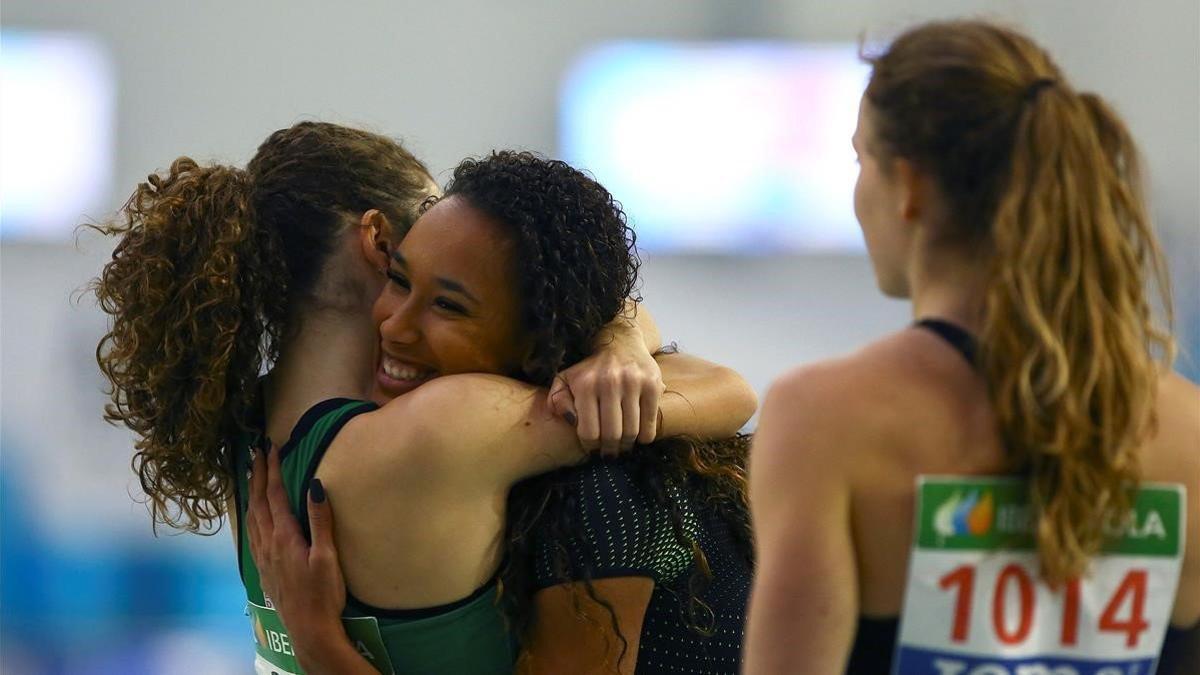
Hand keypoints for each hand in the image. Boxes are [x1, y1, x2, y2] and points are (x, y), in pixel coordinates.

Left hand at [246, 446, 347, 649]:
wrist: (308, 628)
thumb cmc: (323, 593)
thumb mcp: (327, 556)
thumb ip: (320, 520)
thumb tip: (314, 485)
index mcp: (285, 536)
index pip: (276, 495)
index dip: (273, 470)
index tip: (271, 448)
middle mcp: (269, 543)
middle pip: (259, 502)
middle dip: (257, 475)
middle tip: (255, 452)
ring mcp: (263, 556)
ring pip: (251, 516)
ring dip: (251, 492)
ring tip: (250, 475)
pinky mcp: (263, 567)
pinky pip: (251, 532)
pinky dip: (250, 514)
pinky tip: (252, 514)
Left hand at [548, 317, 663, 455]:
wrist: (621, 343)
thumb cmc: (590, 369)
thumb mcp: (566, 379)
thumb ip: (558, 400)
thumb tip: (569, 421)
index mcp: (585, 384)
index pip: (589, 432)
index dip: (591, 447)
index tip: (593, 449)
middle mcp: (609, 382)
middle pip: (611, 435)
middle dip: (610, 450)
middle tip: (610, 454)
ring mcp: (633, 383)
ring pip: (631, 432)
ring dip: (627, 445)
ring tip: (623, 446)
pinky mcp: (652, 385)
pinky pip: (649, 423)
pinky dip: (645, 437)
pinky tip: (639, 436)